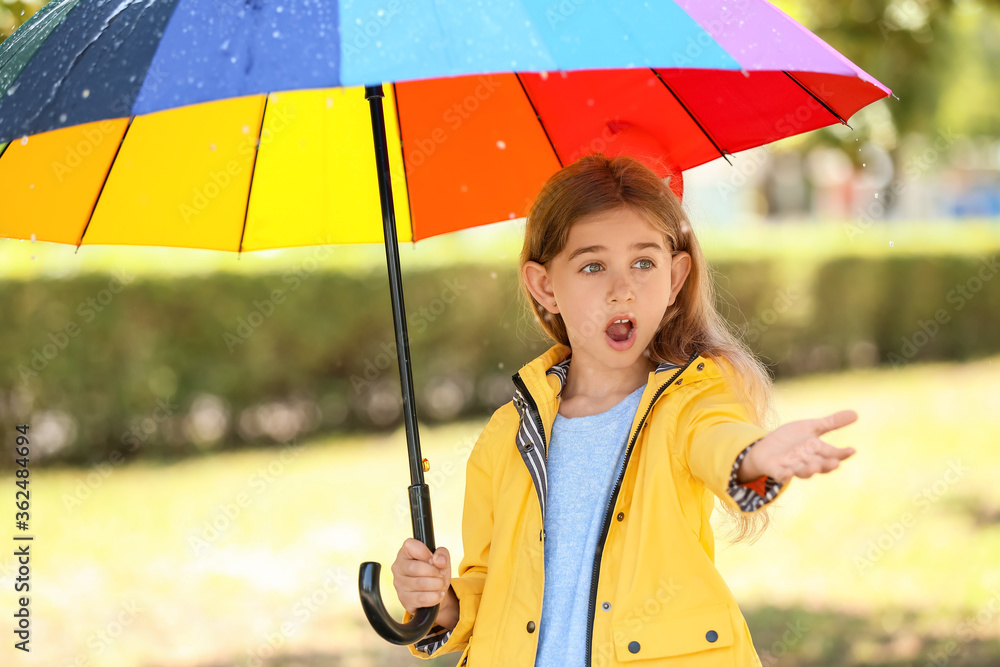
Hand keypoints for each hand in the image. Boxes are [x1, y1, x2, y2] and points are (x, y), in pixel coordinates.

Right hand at [391, 538, 457, 628]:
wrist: (434, 592)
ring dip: (436, 584)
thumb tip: (439, 561)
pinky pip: (420, 598)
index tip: (434, 560)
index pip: (410, 546)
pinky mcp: (404, 599)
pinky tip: (438, 594)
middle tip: (442, 574)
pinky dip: (434, 596)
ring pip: (419, 584)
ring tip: (442, 584)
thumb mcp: (441, 559)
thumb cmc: (434, 572)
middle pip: (415, 568)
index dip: (425, 553)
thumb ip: (442, 554)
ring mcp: (399, 584)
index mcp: (405, 553)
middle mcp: (398, 567)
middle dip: (434, 572)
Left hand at [737, 410, 857, 484]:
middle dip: (826, 464)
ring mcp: (791, 466)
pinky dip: (784, 475)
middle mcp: (806, 461)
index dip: (842, 454)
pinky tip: (787, 474)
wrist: (766, 448)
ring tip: (814, 467)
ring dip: (808, 470)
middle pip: (819, 465)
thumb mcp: (811, 427)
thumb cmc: (792, 440)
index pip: (832, 454)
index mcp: (817, 452)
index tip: (852, 450)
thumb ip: (831, 423)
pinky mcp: (775, 469)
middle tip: (835, 463)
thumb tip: (856, 413)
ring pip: (802, 471)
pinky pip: (780, 475)